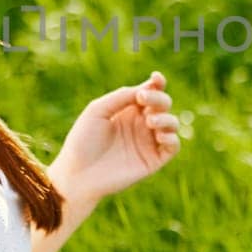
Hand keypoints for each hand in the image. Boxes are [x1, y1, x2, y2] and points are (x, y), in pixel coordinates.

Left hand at [50, 71, 180, 203]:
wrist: (77, 174)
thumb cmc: (82, 141)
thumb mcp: (98, 110)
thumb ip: (122, 96)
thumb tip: (145, 89)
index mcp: (128, 110)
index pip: (150, 92)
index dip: (157, 83)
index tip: (156, 78)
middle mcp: (141, 124)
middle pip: (163, 104)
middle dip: (158, 98)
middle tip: (142, 100)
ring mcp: (148, 142)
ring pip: (172, 123)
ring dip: (166, 118)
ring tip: (150, 121)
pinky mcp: (153, 161)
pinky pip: (173, 146)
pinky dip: (172, 137)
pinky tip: (159, 135)